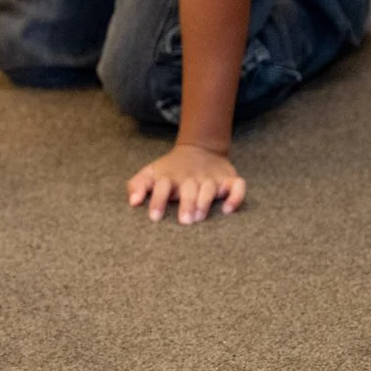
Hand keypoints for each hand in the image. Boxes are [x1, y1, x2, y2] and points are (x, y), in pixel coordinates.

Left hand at [127, 143, 246, 223]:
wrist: (200, 149)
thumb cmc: (171, 170)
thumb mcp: (151, 173)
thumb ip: (138, 185)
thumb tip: (132, 202)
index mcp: (170, 177)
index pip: (162, 186)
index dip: (158, 200)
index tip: (154, 217)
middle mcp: (191, 177)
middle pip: (188, 188)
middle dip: (186, 203)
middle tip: (185, 220)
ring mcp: (211, 177)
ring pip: (210, 187)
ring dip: (205, 200)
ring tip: (200, 216)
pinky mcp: (229, 179)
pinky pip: (237, 186)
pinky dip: (235, 196)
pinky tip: (228, 210)